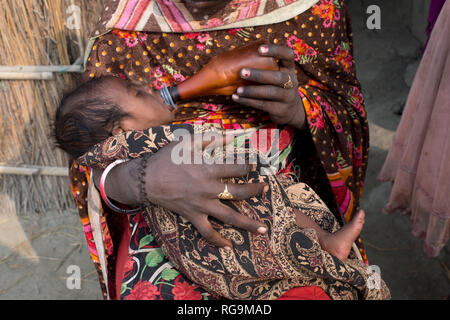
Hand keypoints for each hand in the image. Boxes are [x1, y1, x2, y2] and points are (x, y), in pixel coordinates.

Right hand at [144, 136, 267, 248]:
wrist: (146, 180)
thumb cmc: (167, 159)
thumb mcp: (187, 142)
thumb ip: (210, 138)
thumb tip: (230, 135)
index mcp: (209, 169)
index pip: (238, 168)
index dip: (250, 166)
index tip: (255, 165)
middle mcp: (209, 189)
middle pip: (240, 192)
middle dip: (256, 191)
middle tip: (265, 189)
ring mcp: (202, 205)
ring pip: (230, 217)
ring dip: (248, 224)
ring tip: (263, 229)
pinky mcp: (193, 216)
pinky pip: (207, 232)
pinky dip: (218, 241)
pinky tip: (229, 246)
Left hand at [232, 44, 305, 128]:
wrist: (290, 111)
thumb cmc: (276, 86)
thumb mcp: (277, 74)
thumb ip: (265, 66)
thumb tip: (236, 56)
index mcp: (289, 68)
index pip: (287, 55)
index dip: (275, 51)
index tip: (260, 49)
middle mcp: (291, 81)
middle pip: (278, 77)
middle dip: (259, 74)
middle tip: (242, 72)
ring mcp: (287, 96)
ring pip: (270, 92)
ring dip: (252, 91)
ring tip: (238, 90)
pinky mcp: (280, 109)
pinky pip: (263, 105)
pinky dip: (248, 101)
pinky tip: (237, 98)